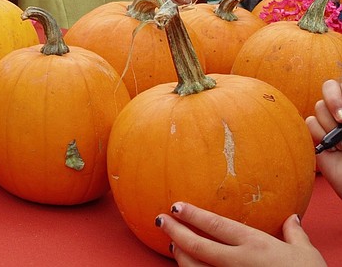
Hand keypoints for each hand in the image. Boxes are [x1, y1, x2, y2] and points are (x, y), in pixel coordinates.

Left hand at [156, 202, 325, 266]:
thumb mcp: (306, 254)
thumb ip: (294, 235)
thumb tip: (292, 219)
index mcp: (255, 245)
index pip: (216, 225)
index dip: (193, 215)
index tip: (176, 205)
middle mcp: (239, 261)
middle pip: (198, 245)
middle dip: (176, 231)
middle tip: (161, 220)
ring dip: (181, 255)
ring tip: (173, 243)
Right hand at [307, 79, 341, 199]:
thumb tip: (336, 110)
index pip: (339, 85)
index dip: (336, 95)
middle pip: (327, 93)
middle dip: (334, 109)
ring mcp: (331, 125)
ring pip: (317, 109)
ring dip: (330, 128)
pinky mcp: (318, 138)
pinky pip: (309, 125)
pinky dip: (320, 136)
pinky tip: (332, 149)